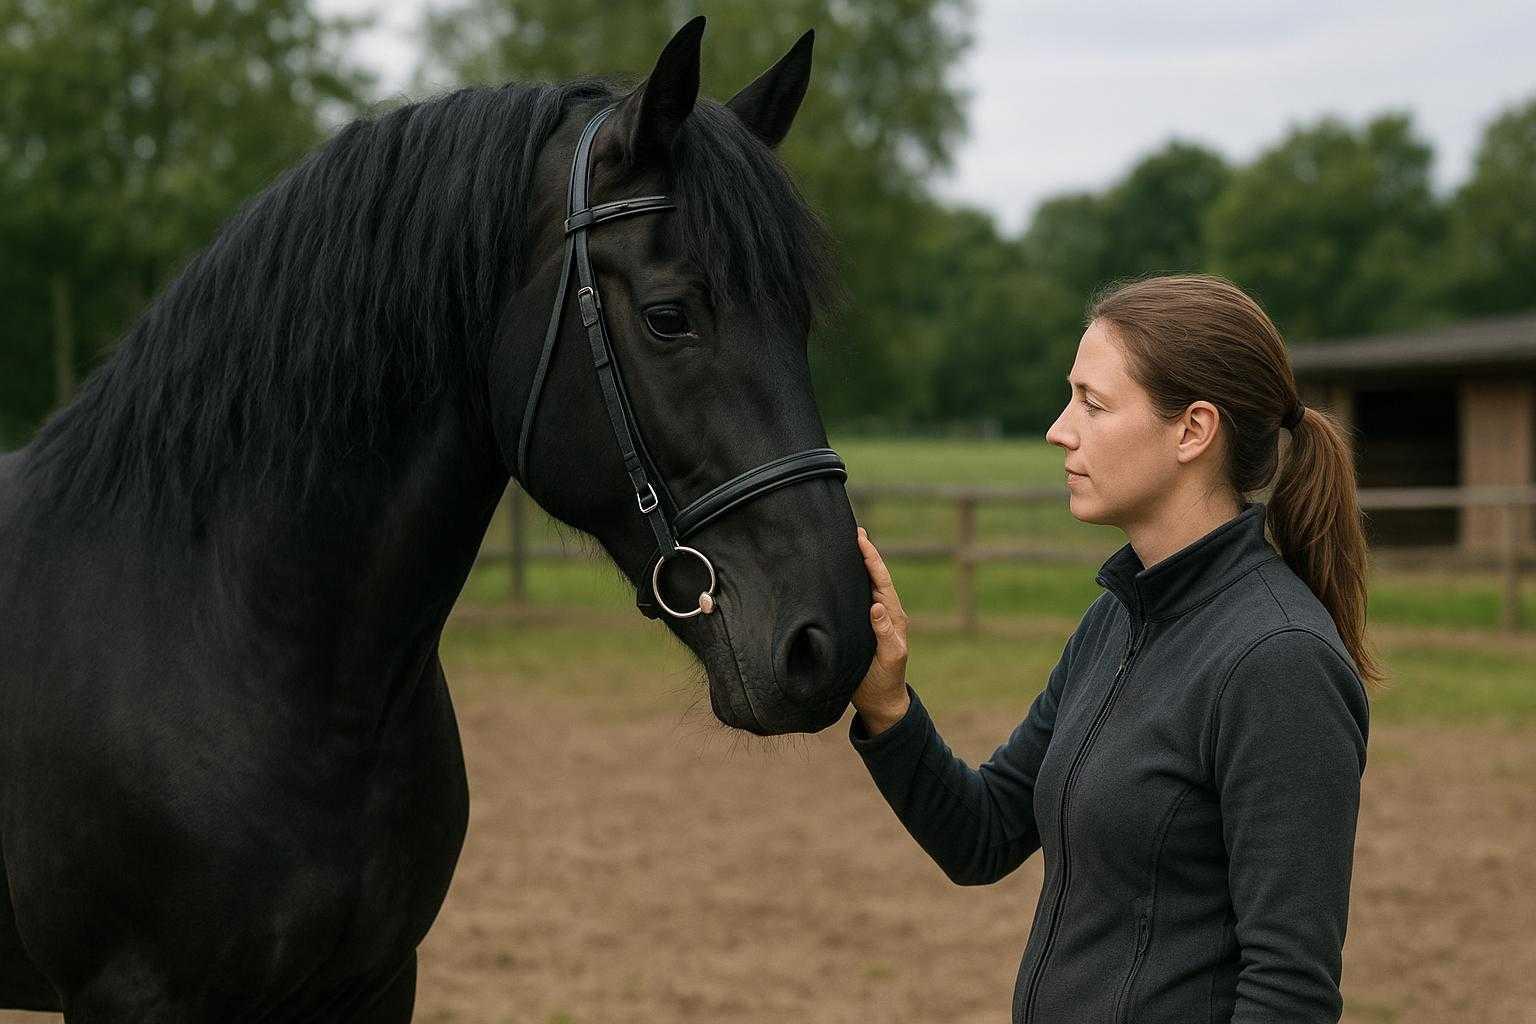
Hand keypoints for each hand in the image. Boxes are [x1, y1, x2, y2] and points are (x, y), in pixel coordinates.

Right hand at [854, 526, 910, 734]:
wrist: (880, 702)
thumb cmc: (885, 681)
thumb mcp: (889, 658)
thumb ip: (885, 633)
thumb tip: (876, 606)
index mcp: (892, 616)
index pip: (881, 580)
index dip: (871, 559)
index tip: (861, 538)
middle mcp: (883, 612)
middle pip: (873, 576)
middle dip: (864, 553)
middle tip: (853, 529)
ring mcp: (872, 619)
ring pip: (863, 586)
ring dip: (855, 566)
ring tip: (844, 544)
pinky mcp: (860, 627)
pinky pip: (855, 599)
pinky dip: (847, 584)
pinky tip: (836, 576)